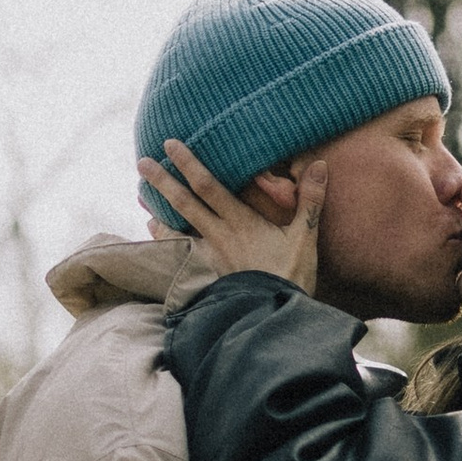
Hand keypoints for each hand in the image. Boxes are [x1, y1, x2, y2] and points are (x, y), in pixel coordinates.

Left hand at [141, 138, 322, 291]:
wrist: (274, 316)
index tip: (171, 144)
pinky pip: (181, 252)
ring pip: (177, 228)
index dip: (189, 164)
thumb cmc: (292, 276)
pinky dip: (166, 239)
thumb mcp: (305, 238)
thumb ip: (310, 201)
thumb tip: (320, 165)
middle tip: (142, 162)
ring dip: (158, 209)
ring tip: (141, 195)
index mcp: (241, 222)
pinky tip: (156, 230)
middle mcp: (220, 235)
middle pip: (185, 203)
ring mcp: (211, 255)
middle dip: (163, 180)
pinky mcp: (209, 272)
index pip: (209, 186)